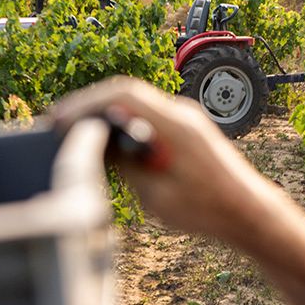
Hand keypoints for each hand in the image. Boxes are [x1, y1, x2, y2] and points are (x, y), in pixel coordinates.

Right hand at [49, 77, 283, 239]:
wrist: (247, 211)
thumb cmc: (207, 209)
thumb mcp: (155, 195)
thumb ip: (125, 166)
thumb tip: (95, 146)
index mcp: (175, 125)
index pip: (122, 94)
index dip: (85, 103)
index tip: (59, 120)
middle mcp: (181, 114)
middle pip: (126, 93)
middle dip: (88, 106)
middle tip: (57, 125)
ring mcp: (186, 119)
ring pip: (135, 102)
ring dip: (104, 114)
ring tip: (74, 133)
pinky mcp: (186, 130)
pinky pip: (147, 116)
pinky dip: (122, 123)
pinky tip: (105, 142)